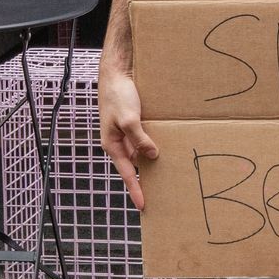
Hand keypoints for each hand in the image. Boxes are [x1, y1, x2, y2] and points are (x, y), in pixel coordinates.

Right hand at [97, 60, 158, 212]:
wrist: (115, 73)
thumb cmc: (118, 95)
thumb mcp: (129, 119)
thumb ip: (140, 139)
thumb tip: (152, 156)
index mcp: (112, 145)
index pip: (126, 174)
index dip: (136, 190)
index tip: (143, 205)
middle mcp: (118, 142)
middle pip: (134, 166)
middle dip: (144, 180)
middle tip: (159, 196)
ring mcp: (125, 133)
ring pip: (140, 153)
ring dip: (151, 161)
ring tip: (166, 176)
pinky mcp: (133, 124)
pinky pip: (144, 140)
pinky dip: (153, 146)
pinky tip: (166, 149)